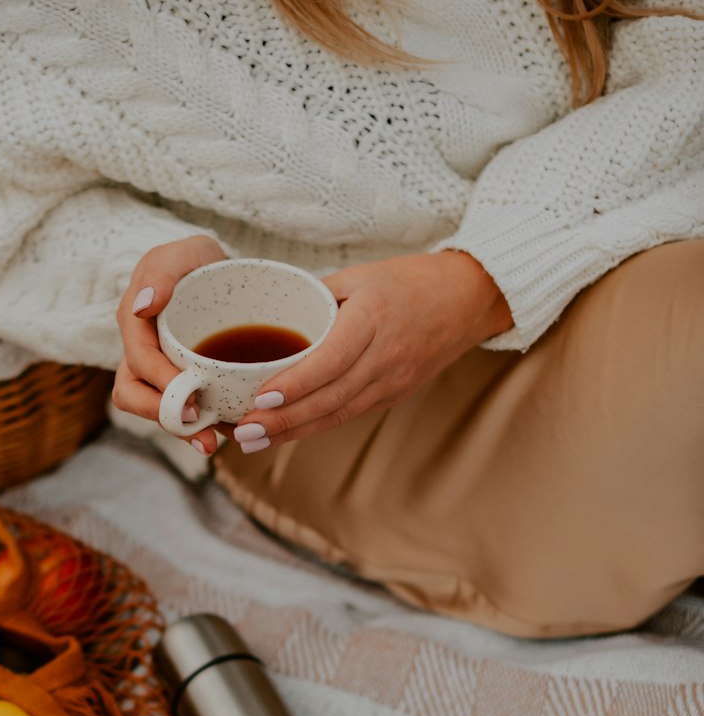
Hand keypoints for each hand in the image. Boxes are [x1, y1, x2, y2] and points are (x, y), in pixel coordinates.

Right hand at [113, 235, 227, 435]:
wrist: (223, 277)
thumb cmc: (200, 262)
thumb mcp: (187, 252)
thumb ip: (163, 270)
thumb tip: (142, 306)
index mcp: (136, 322)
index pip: (138, 360)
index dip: (160, 383)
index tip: (191, 398)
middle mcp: (140, 351)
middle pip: (133, 394)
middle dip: (163, 415)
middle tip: (199, 426)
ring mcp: (157, 373)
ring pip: (153, 410)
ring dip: (178, 431)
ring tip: (210, 442)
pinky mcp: (178, 386)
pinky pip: (180, 413)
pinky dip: (199, 427)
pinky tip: (224, 433)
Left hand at [220, 251, 512, 457]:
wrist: (470, 299)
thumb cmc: (410, 280)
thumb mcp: (360, 275)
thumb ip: (315, 297)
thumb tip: (267, 317)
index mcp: (374, 319)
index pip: (331, 359)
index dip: (297, 383)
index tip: (261, 397)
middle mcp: (386, 356)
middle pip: (330, 397)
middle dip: (284, 419)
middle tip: (243, 431)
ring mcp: (394, 381)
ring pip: (338, 413)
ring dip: (293, 431)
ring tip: (253, 440)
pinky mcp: (395, 395)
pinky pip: (349, 413)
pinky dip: (315, 426)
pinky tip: (284, 433)